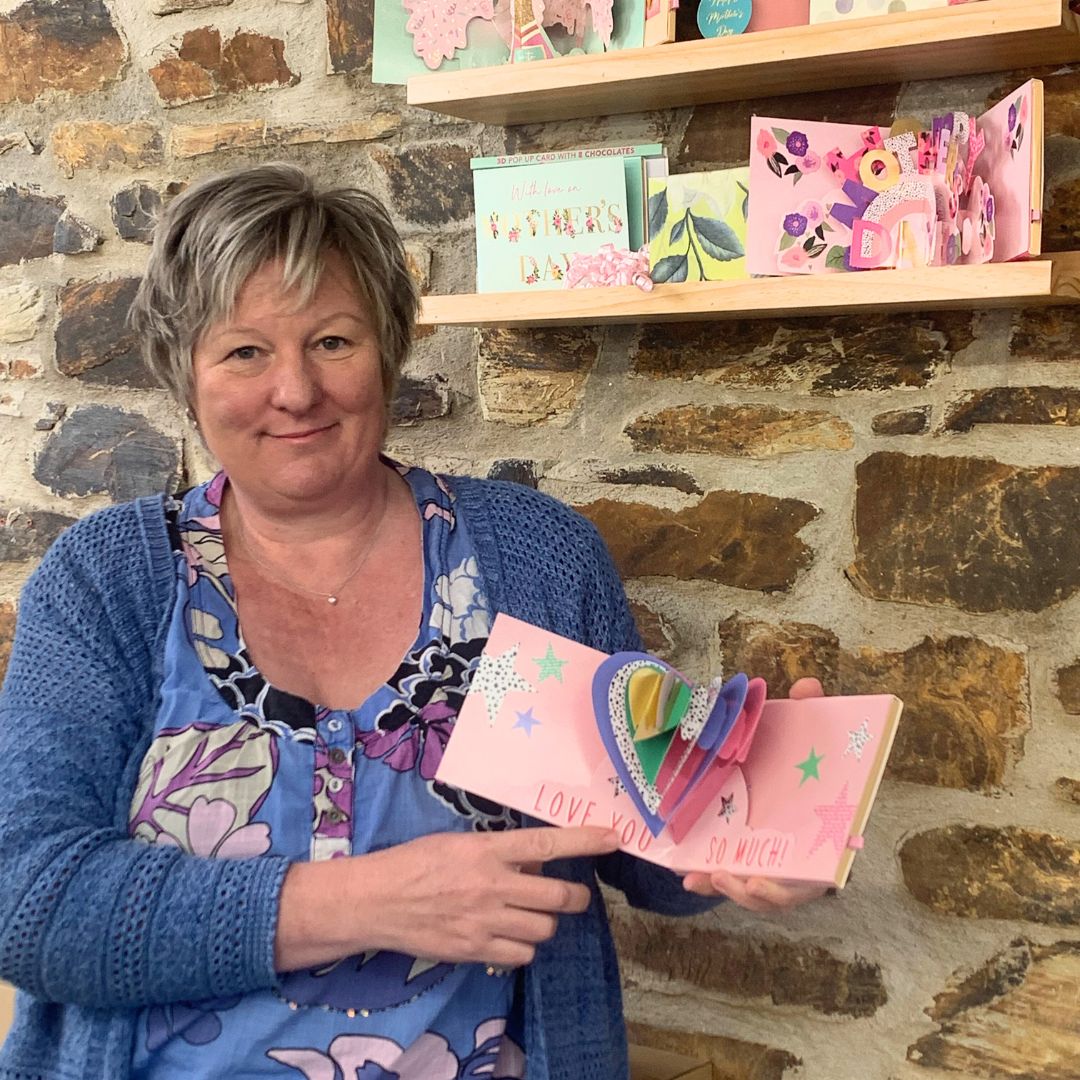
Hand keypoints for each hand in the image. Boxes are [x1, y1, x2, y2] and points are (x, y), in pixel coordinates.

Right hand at [342, 825, 617, 969]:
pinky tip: (508, 936)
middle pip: (558, 896)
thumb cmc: (415, 862)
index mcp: (487, 850)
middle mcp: (492, 885)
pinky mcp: (475, 951)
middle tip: (574, 895)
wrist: (376, 901)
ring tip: (530, 914)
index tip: (613, 838)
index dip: (585, 841)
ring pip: (544, 929)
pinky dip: (522, 948)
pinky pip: (521, 955)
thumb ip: (499, 853)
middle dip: (575, 897)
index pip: (548, 844)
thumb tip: (535, 864)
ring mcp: (485, 921)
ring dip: (545, 922)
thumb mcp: (459, 843)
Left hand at [681, 674, 829, 911]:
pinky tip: (688, 876)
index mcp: (823, 834)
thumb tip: (807, 687)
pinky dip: (710, 880)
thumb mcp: (805, 736)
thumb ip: (809, 714)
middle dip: (760, 892)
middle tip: (735, 879)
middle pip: (785, 891)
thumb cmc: (801, 760)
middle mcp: (802, 858)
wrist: (784, 768)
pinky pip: (731, 879)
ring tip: (705, 877)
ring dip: (731, 888)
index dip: (794, 882)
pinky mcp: (745, 861)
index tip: (765, 878)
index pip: (818, 869)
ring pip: (755, 891)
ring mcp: (773, 864)